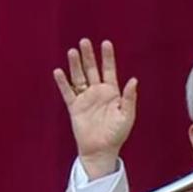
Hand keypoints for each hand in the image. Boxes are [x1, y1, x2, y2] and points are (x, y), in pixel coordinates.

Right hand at [52, 38, 138, 179]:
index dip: (108, 57)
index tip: (106, 43)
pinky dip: (63, 83)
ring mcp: (85, 99)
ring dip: (75, 65)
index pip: (110, 70)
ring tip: (72, 52)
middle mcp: (98, 92)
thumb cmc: (116, 135)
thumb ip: (129, 98)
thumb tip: (134, 80)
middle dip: (89, 56)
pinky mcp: (75, 107)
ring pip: (79, 77)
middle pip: (92, 69)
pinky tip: (59, 72)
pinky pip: (68, 92)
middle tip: (84, 41)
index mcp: (112, 93)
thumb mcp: (127, 116)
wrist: (101, 150)